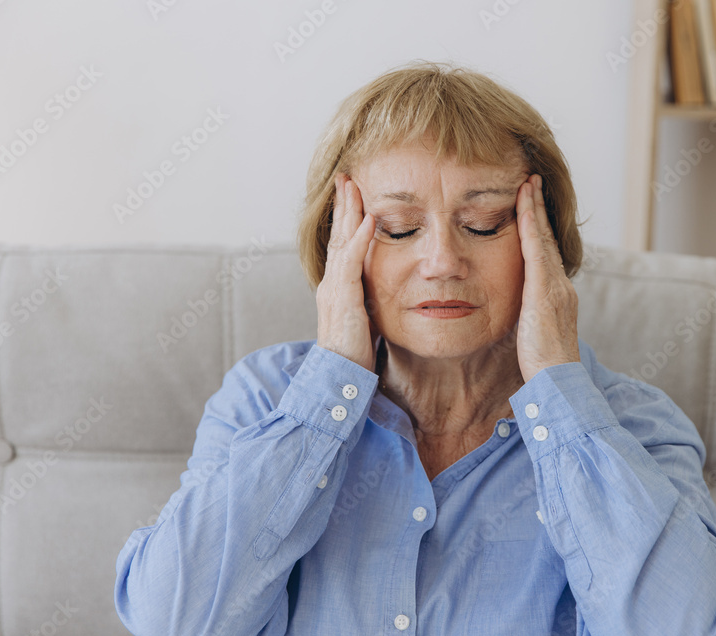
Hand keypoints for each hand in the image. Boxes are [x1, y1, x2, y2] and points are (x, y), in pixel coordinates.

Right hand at [315, 173, 378, 371]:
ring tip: (354, 186)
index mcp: (338, 287)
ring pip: (341, 241)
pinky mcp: (343, 299)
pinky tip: (369, 220)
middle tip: (345, 176)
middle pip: (338, 235)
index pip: (342, 244)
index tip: (352, 194)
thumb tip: (383, 289)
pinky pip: (351, 262)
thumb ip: (369, 301)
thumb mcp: (364, 319)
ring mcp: (334, 289)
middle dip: (342, 205)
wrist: (340, 378)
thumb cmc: (355, 354)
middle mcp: (332, 283)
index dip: (347, 219)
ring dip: (349, 212)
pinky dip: (360, 239)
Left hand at [514, 174, 579, 381]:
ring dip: (535, 209)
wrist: (559, 381)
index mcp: (557, 295)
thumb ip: (527, 317)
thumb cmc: (543, 367)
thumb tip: (517, 311)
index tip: (530, 205)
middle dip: (539, 209)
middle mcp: (560, 286)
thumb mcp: (534, 335)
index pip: (544, 253)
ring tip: (527, 183)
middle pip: (548, 239)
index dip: (538, 228)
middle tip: (531, 180)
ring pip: (544, 239)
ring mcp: (555, 287)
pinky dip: (532, 227)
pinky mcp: (546, 291)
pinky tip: (524, 208)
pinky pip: (537, 251)